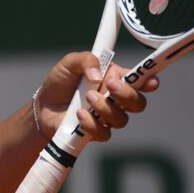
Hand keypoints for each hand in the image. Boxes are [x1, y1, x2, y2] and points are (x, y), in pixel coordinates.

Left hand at [34, 52, 157, 141]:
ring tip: (87, 97)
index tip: (150, 81)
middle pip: (138, 103)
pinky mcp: (96, 132)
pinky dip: (91, 123)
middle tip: (110, 85)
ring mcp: (107, 117)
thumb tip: (98, 75)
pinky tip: (79, 114)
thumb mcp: (70, 63)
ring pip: (121, 119)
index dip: (150, 81)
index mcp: (115, 79)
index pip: (140, 81)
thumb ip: (86, 60)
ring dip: (105, 107)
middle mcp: (116, 99)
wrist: (42, 106)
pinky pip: (104, 133)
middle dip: (127, 94)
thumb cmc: (60, 82)